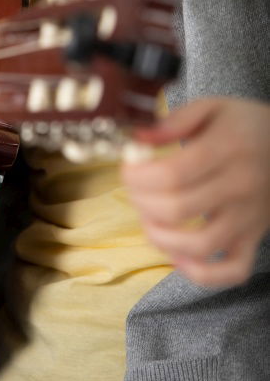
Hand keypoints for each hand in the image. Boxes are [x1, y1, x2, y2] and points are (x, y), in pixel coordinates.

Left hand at [122, 97, 269, 286]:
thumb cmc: (245, 124)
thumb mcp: (212, 107)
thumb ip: (173, 121)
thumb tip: (138, 140)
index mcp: (226, 150)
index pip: (172, 174)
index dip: (138, 176)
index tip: (127, 167)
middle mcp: (239, 187)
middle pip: (177, 209)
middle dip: (141, 201)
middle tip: (133, 188)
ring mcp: (248, 217)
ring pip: (199, 245)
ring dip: (161, 238)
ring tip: (148, 218)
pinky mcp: (254, 237)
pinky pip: (233, 270)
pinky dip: (202, 273)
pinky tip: (178, 255)